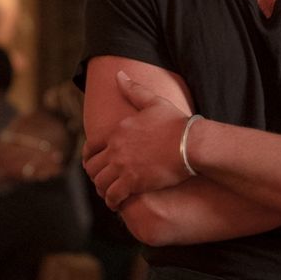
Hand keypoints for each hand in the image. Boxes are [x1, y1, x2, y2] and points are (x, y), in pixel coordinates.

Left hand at [83, 70, 190, 208]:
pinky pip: (113, 196)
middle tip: (102, 182)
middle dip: (95, 175)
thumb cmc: (176, 123)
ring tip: (109, 195)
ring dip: (102, 190)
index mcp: (118, 131)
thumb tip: (119, 75)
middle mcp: (115, 149)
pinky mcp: (133, 182)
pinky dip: (112, 202)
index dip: (89, 158)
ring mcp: (123, 166)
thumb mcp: (154, 102)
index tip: (94, 164)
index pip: (91, 147)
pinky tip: (117, 204)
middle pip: (93, 167)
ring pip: (100, 183)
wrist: (191, 143)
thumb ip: (134, 90)